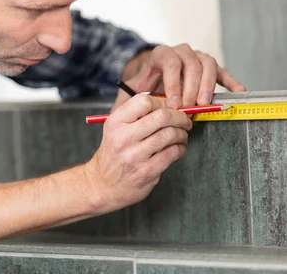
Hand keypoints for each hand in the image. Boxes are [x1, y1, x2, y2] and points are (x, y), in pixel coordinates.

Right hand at [85, 94, 191, 213]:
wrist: (103, 184)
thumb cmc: (113, 153)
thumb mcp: (115, 128)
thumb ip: (136, 114)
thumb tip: (168, 103)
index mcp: (116, 123)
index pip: (144, 101)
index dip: (162, 102)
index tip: (170, 107)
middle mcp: (124, 137)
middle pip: (162, 117)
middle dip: (180, 117)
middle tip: (184, 120)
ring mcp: (136, 156)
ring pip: (171, 134)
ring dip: (182, 133)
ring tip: (181, 135)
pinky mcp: (147, 171)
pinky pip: (173, 153)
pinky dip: (180, 148)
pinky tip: (177, 148)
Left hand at [114, 44, 245, 110]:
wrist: (153, 77)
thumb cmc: (143, 86)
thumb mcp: (132, 89)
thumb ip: (128, 96)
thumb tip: (121, 110)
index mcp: (160, 54)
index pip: (171, 63)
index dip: (174, 84)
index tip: (174, 104)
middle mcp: (180, 51)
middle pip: (191, 64)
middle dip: (191, 88)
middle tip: (189, 108)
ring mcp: (196, 56)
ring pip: (207, 64)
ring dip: (207, 85)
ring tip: (204, 103)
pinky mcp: (209, 66)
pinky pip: (221, 71)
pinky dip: (230, 80)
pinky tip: (238, 91)